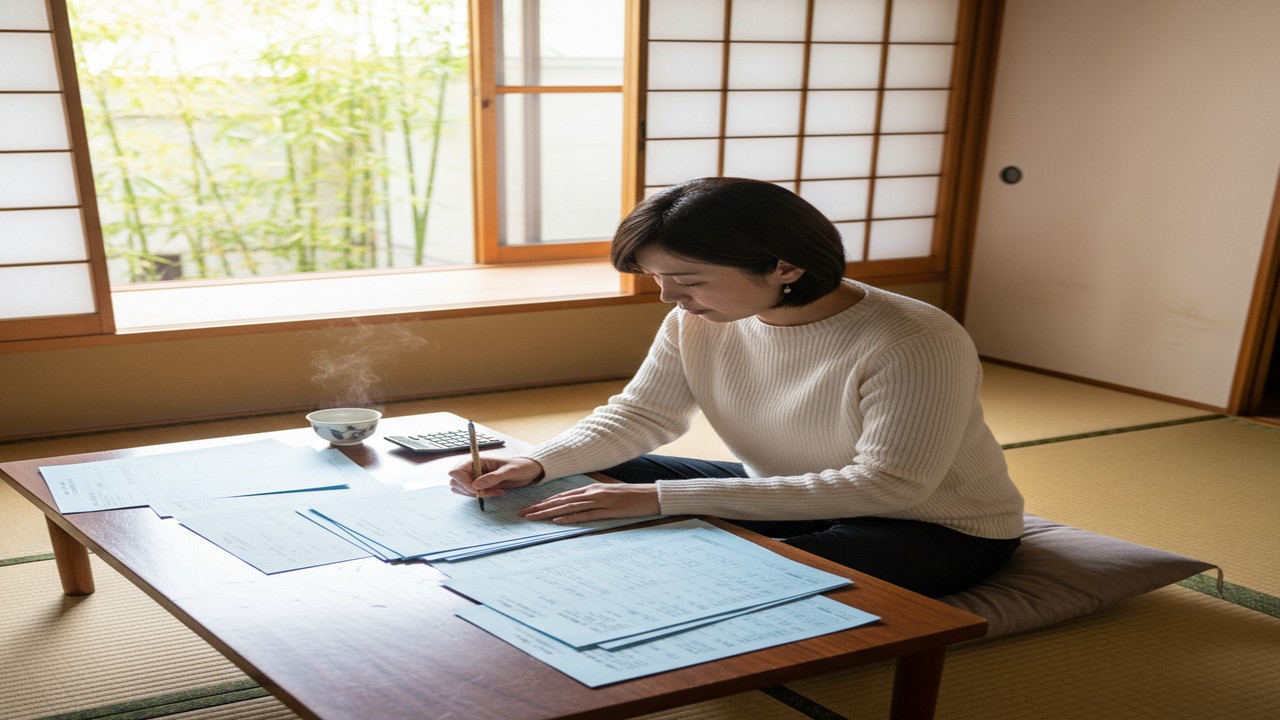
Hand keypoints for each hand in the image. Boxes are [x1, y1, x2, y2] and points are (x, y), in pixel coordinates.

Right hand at [448, 456, 544, 498]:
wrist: (528, 471)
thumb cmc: (520, 466)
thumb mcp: (510, 471)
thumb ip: (494, 477)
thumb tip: (476, 485)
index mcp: (477, 460)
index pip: (456, 471)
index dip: (463, 482)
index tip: (476, 490)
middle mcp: (473, 468)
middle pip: (455, 482)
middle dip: (469, 490)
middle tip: (488, 492)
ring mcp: (475, 477)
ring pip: (461, 489)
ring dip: (476, 494)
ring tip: (495, 491)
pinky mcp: (479, 485)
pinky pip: (470, 494)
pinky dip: (480, 496)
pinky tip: (495, 492)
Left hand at [517, 483, 659, 523]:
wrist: (651, 495)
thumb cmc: (631, 496)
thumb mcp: (609, 494)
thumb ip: (593, 499)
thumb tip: (578, 506)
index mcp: (591, 489)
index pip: (562, 496)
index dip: (544, 502)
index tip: (529, 508)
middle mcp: (592, 493)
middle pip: (560, 501)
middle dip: (539, 508)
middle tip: (521, 514)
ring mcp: (600, 501)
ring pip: (568, 507)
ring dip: (548, 513)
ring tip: (532, 518)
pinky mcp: (608, 511)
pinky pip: (586, 515)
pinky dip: (571, 518)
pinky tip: (558, 520)